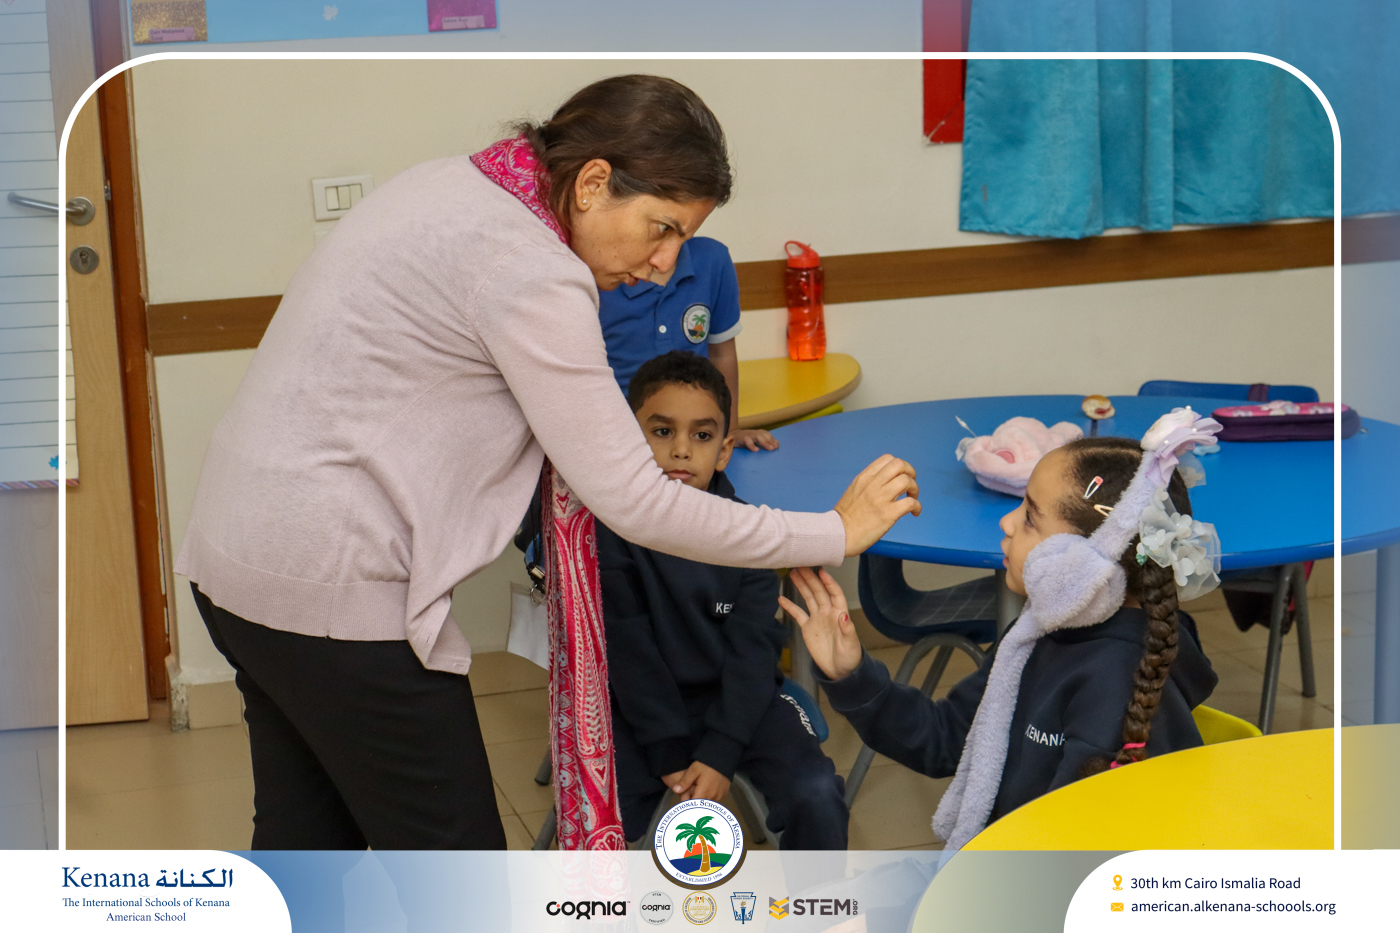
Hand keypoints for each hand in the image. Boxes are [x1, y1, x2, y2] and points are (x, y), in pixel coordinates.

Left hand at [661, 761, 731, 801]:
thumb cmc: (707, 764)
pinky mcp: (724, 793)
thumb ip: (685, 782)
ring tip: (699, 790)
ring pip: (708, 803)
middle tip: (690, 794)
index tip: (684, 802)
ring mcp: (719, 796)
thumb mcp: (693, 770)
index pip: (693, 806)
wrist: (723, 758)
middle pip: (701, 806)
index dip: (688, 805)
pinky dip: (710, 797)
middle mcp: (712, 797)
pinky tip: (707, 790)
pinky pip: (715, 800)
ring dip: (703, 800)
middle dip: (695, 802)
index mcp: (703, 793)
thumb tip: (675, 790)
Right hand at [731, 428, 778, 451]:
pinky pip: (747, 441)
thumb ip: (765, 442)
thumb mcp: (756, 440)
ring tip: (770, 448)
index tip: (777, 446)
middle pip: (764, 435)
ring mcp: (748, 435)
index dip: (772, 439)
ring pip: (758, 437)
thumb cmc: (745, 439)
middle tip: (775, 448)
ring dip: (765, 442)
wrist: (731, 436)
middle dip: (770, 441)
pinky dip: (752, 445)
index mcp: (758, 433)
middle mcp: (754, 433)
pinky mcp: (741, 438)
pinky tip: (756, 450)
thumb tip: (777, 444)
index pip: (767, 434)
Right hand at [779, 566, 862, 680]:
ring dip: (801, 586)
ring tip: (792, 573)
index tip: (821, 571)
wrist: (839, 671)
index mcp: (840, 614)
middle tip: (801, 566)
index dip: (829, 582)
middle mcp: (828, 613)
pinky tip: (781, 597)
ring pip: (808, 598)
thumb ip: (848, 630)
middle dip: (811, 578)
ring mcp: (817, 619)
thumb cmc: (849, 657)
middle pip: (819, 592)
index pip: (834, 593)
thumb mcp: (851, 644)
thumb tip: (844, 616)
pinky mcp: (808, 628)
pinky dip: (790, 606)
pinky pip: (798, 614)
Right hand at [834, 454, 920, 555]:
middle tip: (909, 486)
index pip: (888, 459)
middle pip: (900, 465)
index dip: (900, 467)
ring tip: (911, 499)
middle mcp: (873, 484)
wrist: (838, 534)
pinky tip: (914, 513)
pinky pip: (911, 503)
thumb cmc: (846, 517)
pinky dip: (917, 506)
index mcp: (864, 477)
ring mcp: (881, 498)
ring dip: (915, 490)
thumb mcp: (854, 490)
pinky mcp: (888, 514)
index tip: (900, 477)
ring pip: (907, 481)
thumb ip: (869, 483)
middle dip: (910, 473)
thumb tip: (886, 482)